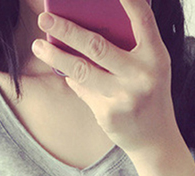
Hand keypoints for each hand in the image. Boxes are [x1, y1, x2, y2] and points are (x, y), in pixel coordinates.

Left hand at [31, 0, 178, 157]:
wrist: (156, 139)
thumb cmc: (149, 93)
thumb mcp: (150, 66)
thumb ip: (130, 45)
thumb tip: (85, 23)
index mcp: (155, 56)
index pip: (142, 18)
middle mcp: (142, 75)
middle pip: (97, 46)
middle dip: (66, 30)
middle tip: (44, 18)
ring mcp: (124, 96)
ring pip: (81, 70)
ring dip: (56, 56)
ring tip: (38, 46)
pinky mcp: (108, 114)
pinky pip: (83, 90)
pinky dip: (73, 79)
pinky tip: (66, 73)